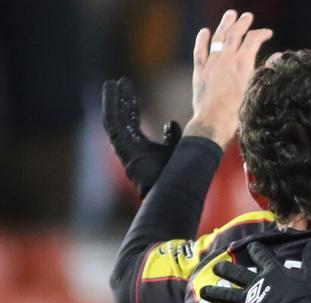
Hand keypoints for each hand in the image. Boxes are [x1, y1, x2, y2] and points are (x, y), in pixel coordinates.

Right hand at [101, 77, 180, 197]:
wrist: (173, 189)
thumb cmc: (176, 175)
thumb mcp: (176, 149)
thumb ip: (172, 136)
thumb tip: (170, 123)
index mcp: (139, 146)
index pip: (130, 119)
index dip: (129, 104)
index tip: (128, 88)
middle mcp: (129, 146)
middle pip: (120, 117)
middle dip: (120, 99)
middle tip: (119, 82)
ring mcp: (124, 148)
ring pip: (114, 119)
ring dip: (113, 101)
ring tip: (112, 84)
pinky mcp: (123, 149)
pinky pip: (113, 125)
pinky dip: (111, 109)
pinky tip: (112, 94)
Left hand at [184, 10, 272, 145]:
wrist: (213, 123)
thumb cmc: (238, 113)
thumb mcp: (258, 92)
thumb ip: (267, 72)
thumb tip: (278, 58)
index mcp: (243, 65)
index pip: (253, 41)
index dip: (261, 34)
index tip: (267, 32)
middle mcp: (226, 60)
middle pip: (235, 34)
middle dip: (242, 23)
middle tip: (247, 16)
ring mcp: (211, 64)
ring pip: (218, 38)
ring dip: (225, 24)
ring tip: (230, 14)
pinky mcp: (200, 71)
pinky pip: (199, 50)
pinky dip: (202, 39)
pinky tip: (205, 31)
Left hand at [201, 240, 310, 302]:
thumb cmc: (307, 295)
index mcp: (272, 272)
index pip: (261, 256)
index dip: (256, 251)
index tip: (252, 247)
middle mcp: (256, 283)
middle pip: (237, 274)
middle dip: (226, 269)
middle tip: (216, 266)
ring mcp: (249, 300)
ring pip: (228, 294)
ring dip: (215, 292)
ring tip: (203, 290)